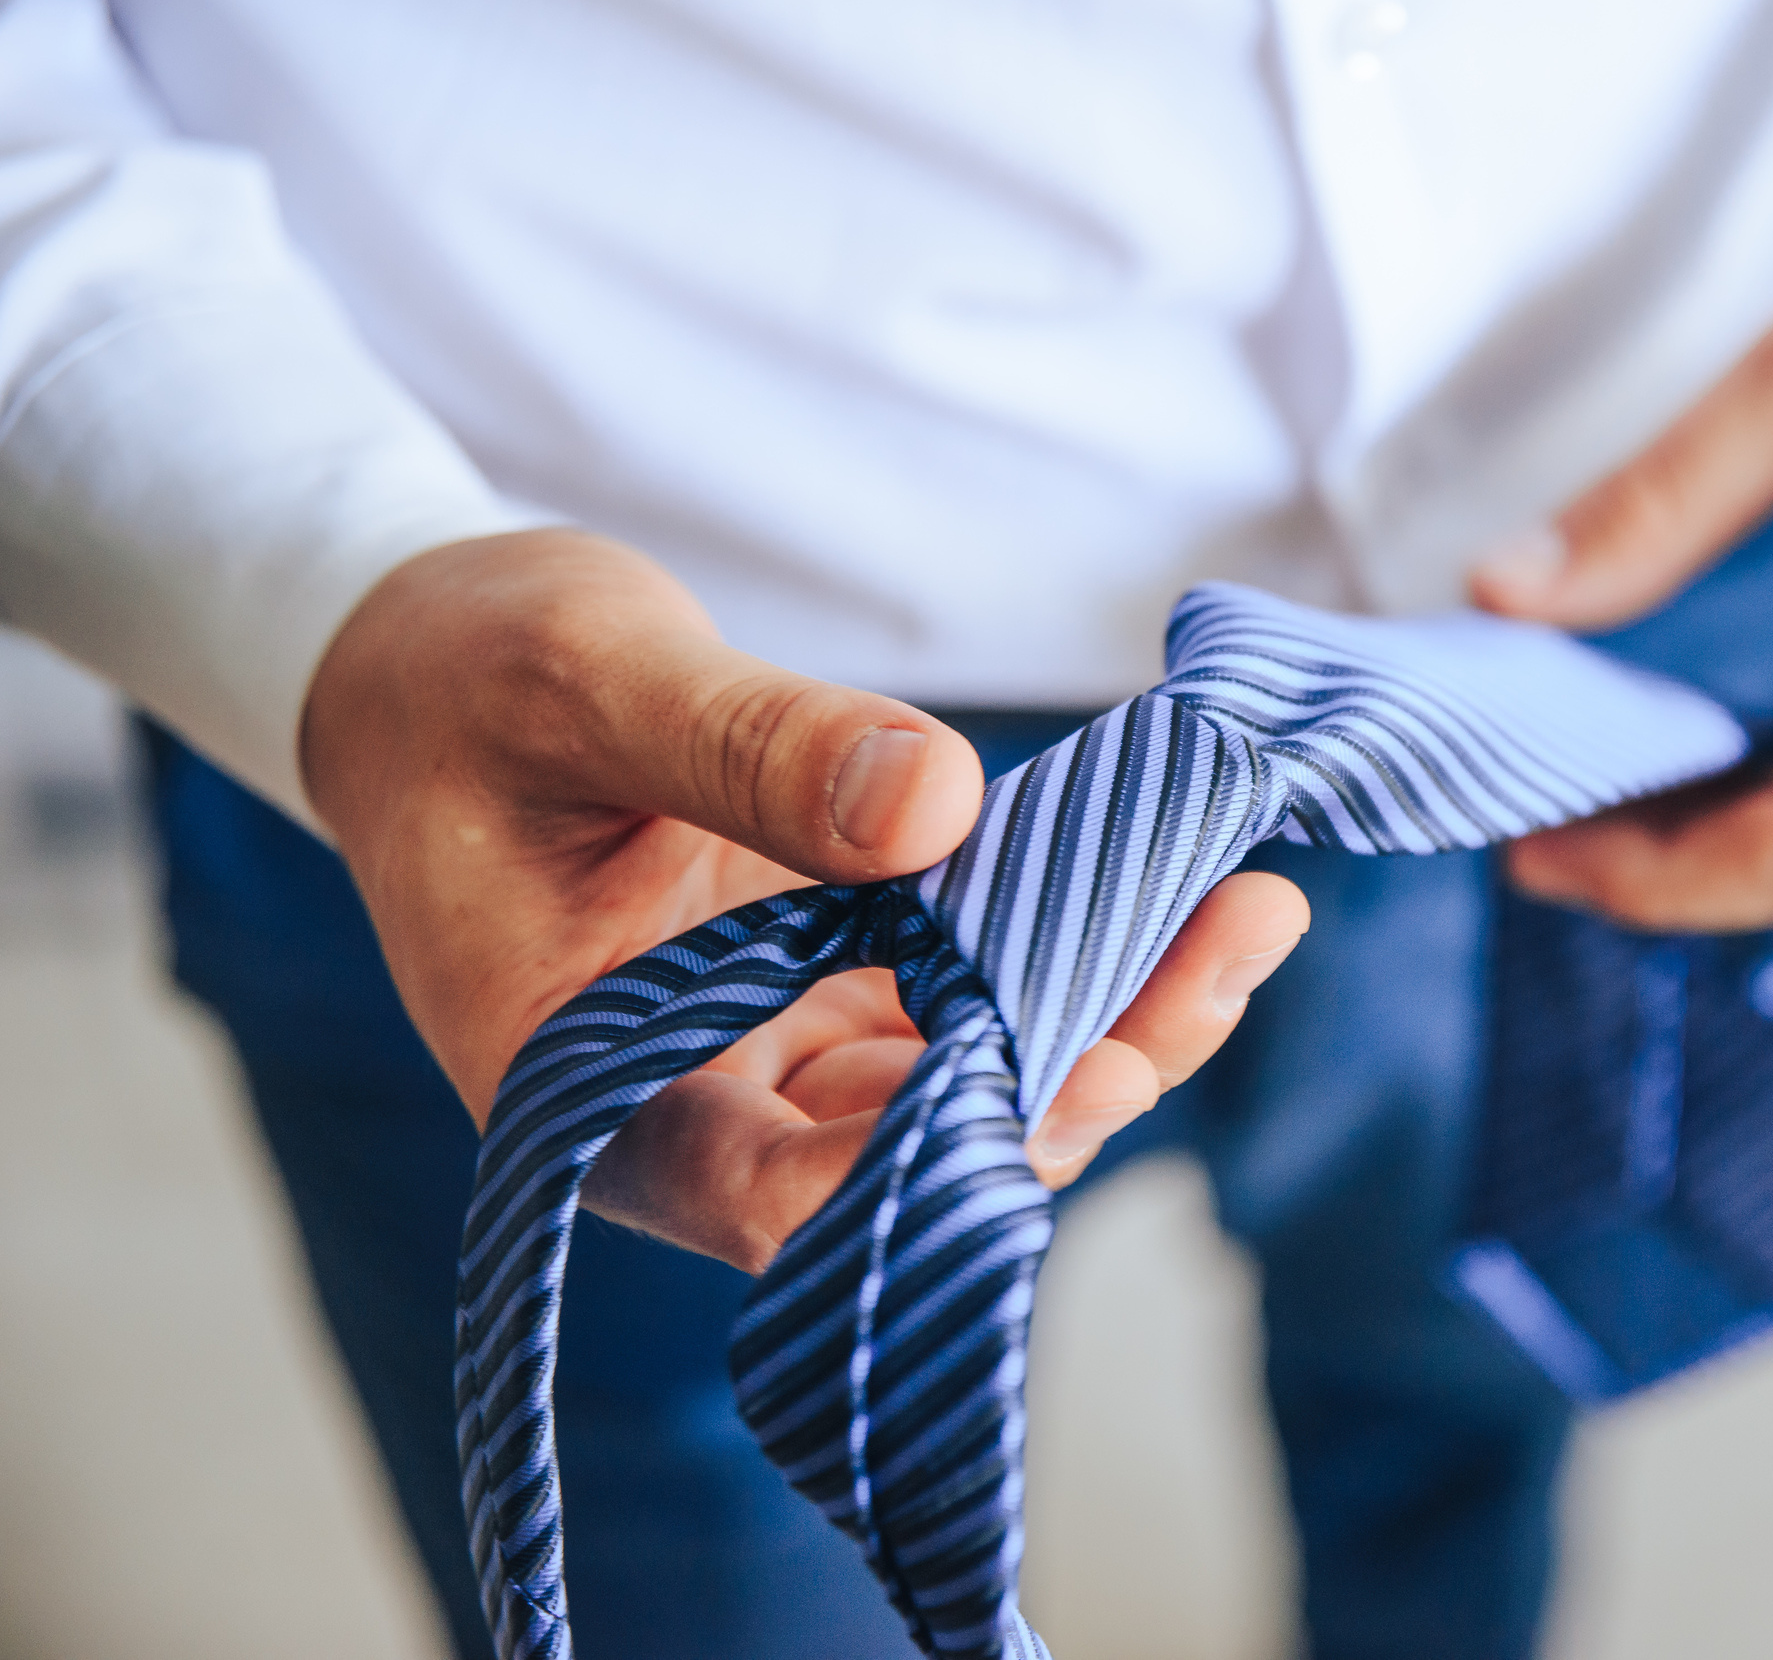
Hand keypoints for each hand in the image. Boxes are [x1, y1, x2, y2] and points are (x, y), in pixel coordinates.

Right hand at [302, 529, 1306, 1269]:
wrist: (431, 666)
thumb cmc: (462, 682)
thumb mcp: (590, 678)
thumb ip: (749, 747)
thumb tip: (936, 808)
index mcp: (588, 1089)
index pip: (767, 1198)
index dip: (930, 1165)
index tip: (1080, 1074)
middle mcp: (694, 1102)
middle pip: (909, 1148)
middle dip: (1080, 1066)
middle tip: (1228, 951)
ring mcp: (773, 1048)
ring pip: (965, 1079)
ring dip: (1107, 1008)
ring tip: (1249, 910)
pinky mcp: (832, 983)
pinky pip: (971, 996)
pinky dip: (1066, 944)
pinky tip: (1179, 880)